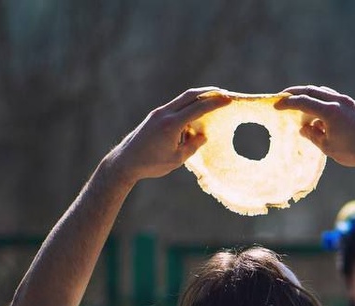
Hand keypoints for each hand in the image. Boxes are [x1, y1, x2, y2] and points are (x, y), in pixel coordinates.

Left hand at [105, 87, 231, 184]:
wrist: (125, 161)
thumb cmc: (151, 164)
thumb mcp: (176, 159)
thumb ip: (193, 146)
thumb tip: (203, 135)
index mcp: (172, 124)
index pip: (198, 108)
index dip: (215, 103)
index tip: (229, 99)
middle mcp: (164, 114)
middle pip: (190, 95)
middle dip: (209, 92)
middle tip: (223, 93)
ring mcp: (158, 113)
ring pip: (182, 99)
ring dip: (198, 98)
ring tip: (211, 102)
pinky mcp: (155, 115)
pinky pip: (175, 106)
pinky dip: (188, 106)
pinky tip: (194, 116)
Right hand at [274, 86, 354, 171]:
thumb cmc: (353, 152)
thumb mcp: (328, 147)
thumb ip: (312, 135)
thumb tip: (303, 127)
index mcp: (330, 111)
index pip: (303, 102)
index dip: (288, 103)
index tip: (276, 106)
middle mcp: (338, 101)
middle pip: (311, 91)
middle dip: (295, 93)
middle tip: (282, 96)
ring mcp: (346, 102)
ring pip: (322, 92)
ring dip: (308, 95)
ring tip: (297, 102)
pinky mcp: (352, 105)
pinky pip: (331, 97)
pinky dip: (320, 99)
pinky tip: (315, 110)